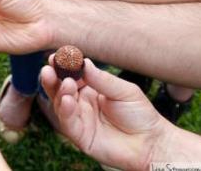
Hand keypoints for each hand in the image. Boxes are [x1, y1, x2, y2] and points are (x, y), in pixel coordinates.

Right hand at [41, 59, 167, 169]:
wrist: (152, 143)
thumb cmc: (140, 114)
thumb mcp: (124, 91)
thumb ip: (102, 79)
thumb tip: (84, 62)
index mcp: (89, 89)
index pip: (71, 75)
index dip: (62, 66)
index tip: (55, 56)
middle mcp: (80, 103)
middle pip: (59, 89)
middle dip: (52, 78)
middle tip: (48, 69)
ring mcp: (79, 119)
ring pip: (60, 104)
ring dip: (59, 92)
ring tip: (66, 84)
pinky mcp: (80, 136)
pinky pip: (68, 122)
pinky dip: (64, 110)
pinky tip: (66, 100)